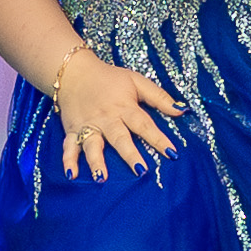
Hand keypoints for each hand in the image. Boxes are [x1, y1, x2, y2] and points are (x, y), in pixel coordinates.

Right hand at [47, 55, 180, 176]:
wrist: (74, 72)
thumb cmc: (109, 78)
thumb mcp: (136, 81)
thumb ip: (158, 96)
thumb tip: (182, 110)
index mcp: (124, 107)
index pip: (144, 124)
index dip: (158, 139)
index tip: (172, 153)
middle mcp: (106, 118)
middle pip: (119, 138)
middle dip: (130, 154)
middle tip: (141, 170)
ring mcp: (88, 125)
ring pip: (92, 145)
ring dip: (96, 161)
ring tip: (101, 178)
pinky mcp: (72, 130)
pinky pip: (69, 147)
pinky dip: (68, 161)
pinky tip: (71, 175)